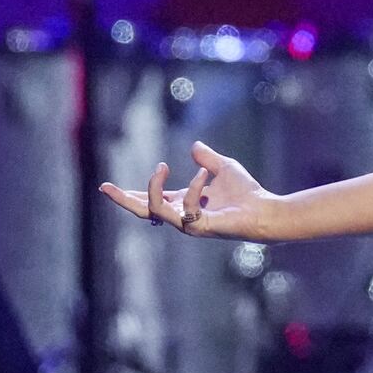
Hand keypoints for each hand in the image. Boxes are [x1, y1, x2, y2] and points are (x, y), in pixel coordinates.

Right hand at [100, 141, 279, 240]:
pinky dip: (193, 188)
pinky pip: (186, 207)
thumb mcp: (223, 168)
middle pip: (143, 211)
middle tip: (106, 187)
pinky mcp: (200, 227)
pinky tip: (203, 174)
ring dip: (153, 188)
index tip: (108, 186)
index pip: (151, 199)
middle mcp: (182, 216)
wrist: (266, 209)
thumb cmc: (248, 193)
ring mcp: (189, 224)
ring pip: (155, 210)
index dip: (131, 193)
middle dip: (123, 199)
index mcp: (183, 203)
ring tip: (161, 167)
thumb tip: (194, 146)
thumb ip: (207, 158)